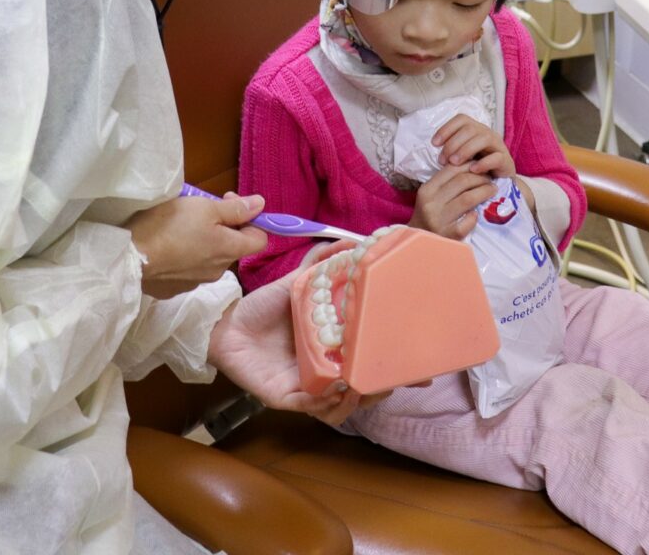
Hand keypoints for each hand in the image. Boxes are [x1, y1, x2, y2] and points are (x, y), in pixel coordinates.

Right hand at [126, 192, 267, 298]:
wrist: (130, 257)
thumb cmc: (170, 226)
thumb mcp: (204, 207)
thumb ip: (235, 209)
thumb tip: (261, 205)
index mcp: (229, 250)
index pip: (259, 239)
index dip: (251, 219)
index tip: (229, 203)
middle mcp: (218, 271)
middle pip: (232, 247)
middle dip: (223, 227)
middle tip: (202, 209)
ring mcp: (196, 282)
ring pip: (209, 258)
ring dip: (203, 241)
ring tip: (180, 227)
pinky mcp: (175, 288)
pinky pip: (189, 268)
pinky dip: (185, 255)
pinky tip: (168, 245)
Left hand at [207, 244, 392, 425]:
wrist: (228, 323)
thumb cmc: (263, 307)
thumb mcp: (297, 283)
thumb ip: (323, 265)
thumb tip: (351, 242)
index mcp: (332, 347)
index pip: (367, 362)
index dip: (393, 367)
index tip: (420, 368)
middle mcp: (324, 371)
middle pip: (361, 391)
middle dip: (381, 389)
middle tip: (397, 379)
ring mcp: (306, 387)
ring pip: (341, 407)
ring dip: (357, 399)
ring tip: (366, 384)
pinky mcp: (286, 398)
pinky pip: (312, 408)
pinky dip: (327, 403)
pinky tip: (339, 390)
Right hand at [409, 162, 496, 238]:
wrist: (418, 241)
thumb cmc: (428, 215)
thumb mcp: (431, 196)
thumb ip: (446, 182)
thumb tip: (471, 166)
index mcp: (427, 189)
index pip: (451, 169)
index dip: (470, 165)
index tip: (480, 167)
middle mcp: (431, 203)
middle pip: (462, 181)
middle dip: (481, 177)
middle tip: (490, 179)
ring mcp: (439, 219)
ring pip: (468, 198)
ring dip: (484, 192)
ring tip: (492, 190)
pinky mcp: (449, 235)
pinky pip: (468, 221)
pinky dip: (475, 216)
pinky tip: (477, 214)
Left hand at [433, 114, 516, 178]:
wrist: (497, 182)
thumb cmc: (474, 166)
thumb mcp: (460, 155)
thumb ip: (450, 149)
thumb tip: (434, 146)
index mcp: (475, 129)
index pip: (461, 119)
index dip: (446, 129)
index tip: (434, 144)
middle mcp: (487, 133)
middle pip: (470, 129)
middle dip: (453, 144)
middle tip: (443, 160)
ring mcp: (498, 145)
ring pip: (484, 139)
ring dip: (466, 150)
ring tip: (454, 163)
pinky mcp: (506, 160)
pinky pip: (497, 157)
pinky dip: (484, 163)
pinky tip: (472, 170)